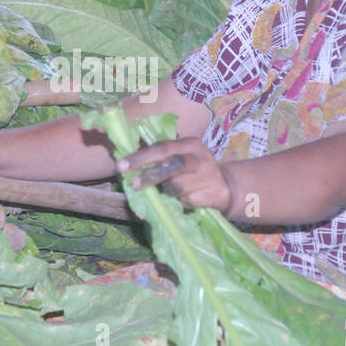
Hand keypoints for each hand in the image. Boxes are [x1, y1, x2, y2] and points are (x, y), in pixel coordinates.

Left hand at [118, 138, 233, 213]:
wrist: (224, 186)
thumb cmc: (193, 170)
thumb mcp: (181, 155)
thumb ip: (160, 156)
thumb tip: (128, 163)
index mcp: (190, 144)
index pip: (162, 148)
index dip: (140, 157)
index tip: (121, 166)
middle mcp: (199, 158)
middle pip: (172, 165)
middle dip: (150, 175)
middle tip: (134, 183)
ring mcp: (206, 177)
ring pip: (176, 186)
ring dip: (167, 190)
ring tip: (170, 189)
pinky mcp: (208, 195)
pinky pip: (184, 200)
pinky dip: (179, 201)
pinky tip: (184, 197)